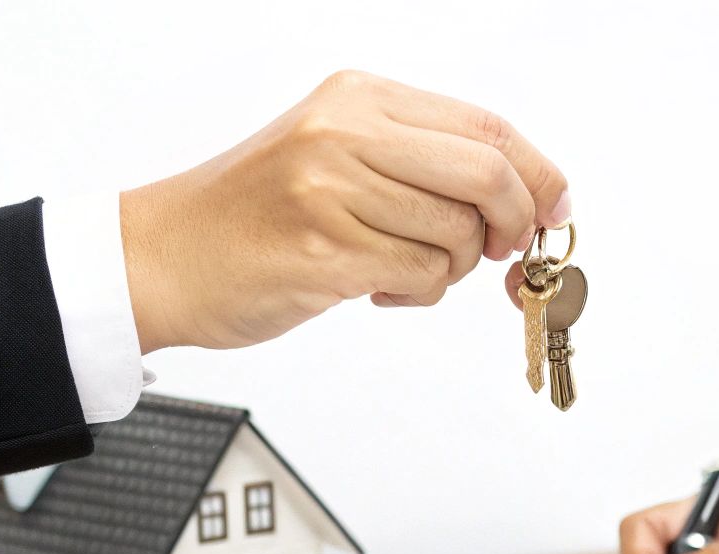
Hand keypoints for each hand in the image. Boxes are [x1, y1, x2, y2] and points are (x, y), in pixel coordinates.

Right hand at [120, 70, 570, 352]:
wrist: (162, 254)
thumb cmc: (255, 214)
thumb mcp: (336, 153)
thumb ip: (421, 161)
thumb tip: (527, 196)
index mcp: (358, 96)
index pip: (486, 126)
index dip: (538, 173)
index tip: (556, 210)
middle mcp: (346, 131)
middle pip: (487, 176)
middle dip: (511, 225)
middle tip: (494, 253)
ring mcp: (332, 189)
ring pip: (457, 236)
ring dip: (446, 270)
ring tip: (395, 269)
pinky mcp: (324, 250)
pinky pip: (422, 277)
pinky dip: (416, 293)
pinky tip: (373, 288)